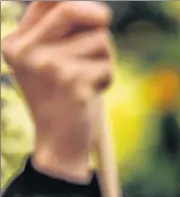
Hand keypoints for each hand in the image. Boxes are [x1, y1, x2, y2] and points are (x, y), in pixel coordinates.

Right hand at [2, 1, 114, 182]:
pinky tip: (92, 94)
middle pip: (69, 8)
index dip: (74, 0)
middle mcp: (26, 52)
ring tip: (89, 80)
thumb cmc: (62, 98)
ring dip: (104, 59)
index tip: (95, 12)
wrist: (59, 142)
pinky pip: (107, 66)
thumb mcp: (52, 62)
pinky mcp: (72, 82)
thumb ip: (64, 33)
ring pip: (99, 40)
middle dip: (96, 15)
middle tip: (105, 20)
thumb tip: (100, 11)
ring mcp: (48, 67)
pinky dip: (107, 79)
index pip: (45, 2)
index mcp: (16, 43)